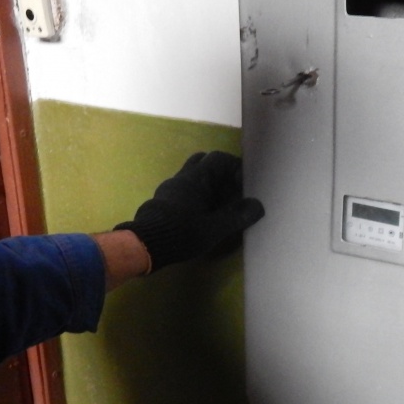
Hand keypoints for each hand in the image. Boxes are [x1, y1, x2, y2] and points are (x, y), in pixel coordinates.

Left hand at [114, 151, 264, 271]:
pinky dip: (197, 193)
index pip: (218, 158)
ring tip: (219, 202)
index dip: (234, 166)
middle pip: (203, 162)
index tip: (244, 182)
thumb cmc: (181, 233)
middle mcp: (182, 178)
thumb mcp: (214, 228)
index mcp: (196, 179)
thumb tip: (258, 205)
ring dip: (207, 183)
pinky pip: (184, 188)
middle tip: (231, 188)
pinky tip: (202, 211)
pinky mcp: (163, 200)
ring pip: (192, 175)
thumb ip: (236, 216)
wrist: (146, 244)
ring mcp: (170, 188)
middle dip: (220, 171)